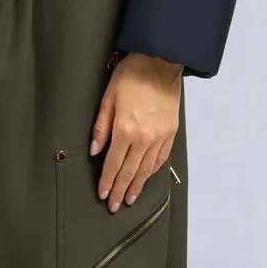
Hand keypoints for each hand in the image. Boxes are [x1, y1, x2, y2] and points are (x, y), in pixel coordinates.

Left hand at [89, 51, 182, 211]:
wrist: (160, 61)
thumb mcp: (109, 96)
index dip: (107, 181)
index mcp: (125, 129)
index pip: (114, 163)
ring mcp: (159, 137)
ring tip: (130, 199)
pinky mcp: (171, 132)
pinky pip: (160, 158)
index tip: (103, 194)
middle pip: (129, 171)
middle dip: (120, 190)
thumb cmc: (131, 74)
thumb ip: (101, 126)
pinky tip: (146, 177)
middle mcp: (143, 138)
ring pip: (146, 169)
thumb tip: (95, 150)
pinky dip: (152, 171)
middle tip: (114, 206)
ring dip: (137, 186)